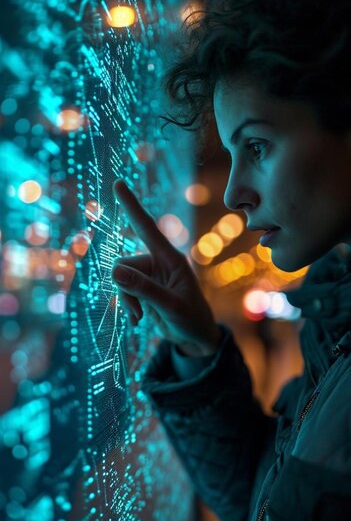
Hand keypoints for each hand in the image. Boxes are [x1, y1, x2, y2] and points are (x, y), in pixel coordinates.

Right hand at [111, 180, 221, 356]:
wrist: (195, 337)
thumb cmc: (191, 319)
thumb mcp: (170, 306)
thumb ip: (143, 289)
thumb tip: (114, 273)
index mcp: (170, 258)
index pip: (147, 227)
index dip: (132, 206)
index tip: (118, 183)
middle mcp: (158, 261)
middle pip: (123, 265)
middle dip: (125, 290)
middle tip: (139, 312)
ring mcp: (149, 275)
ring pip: (119, 279)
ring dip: (126, 300)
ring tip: (140, 318)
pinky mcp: (142, 287)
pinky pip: (122, 289)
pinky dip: (127, 305)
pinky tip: (138, 319)